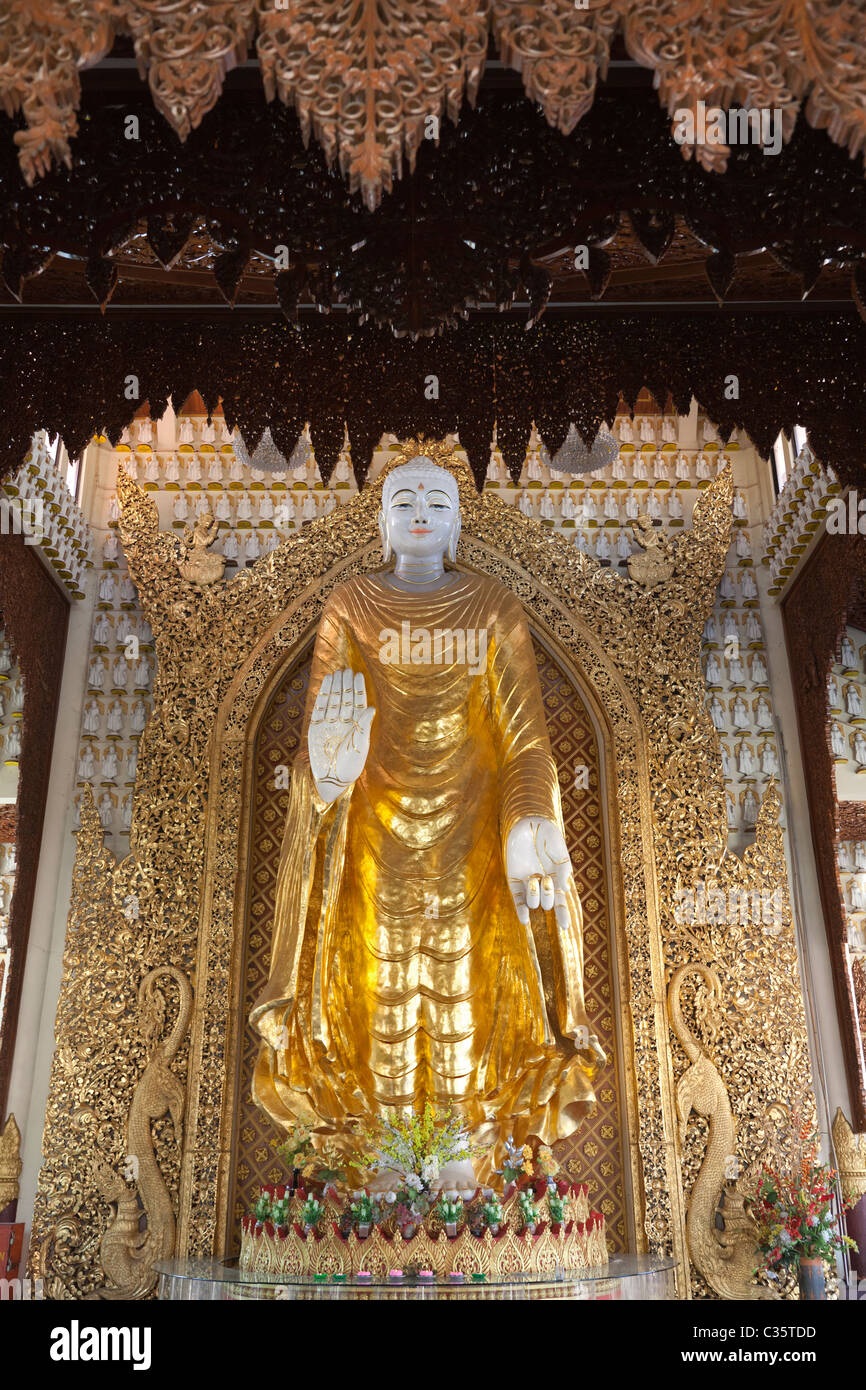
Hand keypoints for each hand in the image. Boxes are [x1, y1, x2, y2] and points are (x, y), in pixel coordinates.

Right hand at [308, 667, 375, 803]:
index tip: (358, 674)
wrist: (331, 780)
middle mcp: (344, 722)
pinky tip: (327, 683)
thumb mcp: (360, 746)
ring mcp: (330, 724)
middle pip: (345, 698)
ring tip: (337, 672)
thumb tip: (372, 707)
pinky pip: (320, 707)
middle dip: (346, 684)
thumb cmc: (350, 766)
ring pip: (333, 700)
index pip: (358, 703)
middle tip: (346, 669)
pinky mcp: (316, 727)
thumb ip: (363, 726)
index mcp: (357, 726)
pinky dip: (323, 694)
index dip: (358, 689)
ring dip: (335, 686)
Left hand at [506, 816, 574, 930]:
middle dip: (548, 896)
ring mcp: (528, 883)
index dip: (563, 915)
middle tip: (547, 879)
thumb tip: (565, 889)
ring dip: (535, 896)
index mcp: (557, 878)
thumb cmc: (547, 835)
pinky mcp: (514, 880)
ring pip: (533, 902)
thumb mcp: (559, 851)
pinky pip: (517, 899)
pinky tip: (524, 920)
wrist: (528, 824)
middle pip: (547, 903)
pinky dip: (520, 910)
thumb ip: (564, 868)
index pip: (561, 902)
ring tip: (535, 879)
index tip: (565, 926)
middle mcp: (543, 884)